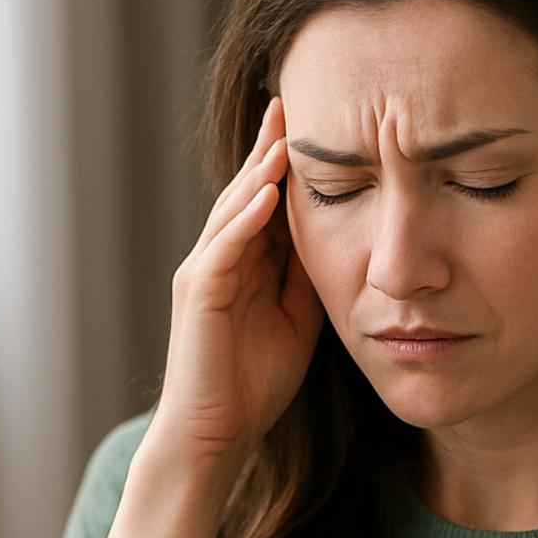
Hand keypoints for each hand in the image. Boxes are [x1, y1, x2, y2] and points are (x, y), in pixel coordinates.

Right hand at [152, 97, 322, 462]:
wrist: (218, 433)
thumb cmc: (254, 382)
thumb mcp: (297, 320)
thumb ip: (307, 279)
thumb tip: (338, 241)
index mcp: (244, 265)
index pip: (267, 203)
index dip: (286, 166)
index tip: (313, 128)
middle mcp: (220, 260)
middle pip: (246, 193)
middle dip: (267, 150)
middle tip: (287, 104)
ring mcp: (205, 273)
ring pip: (232, 212)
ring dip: (258, 173)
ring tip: (283, 135)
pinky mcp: (199, 295)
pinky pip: (224, 248)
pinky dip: (244, 219)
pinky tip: (266, 192)